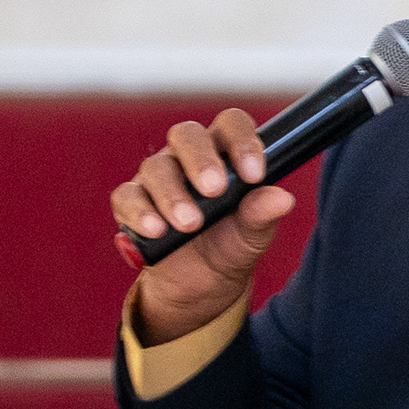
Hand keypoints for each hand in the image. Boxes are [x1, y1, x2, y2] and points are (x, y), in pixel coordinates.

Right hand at [112, 109, 292, 344]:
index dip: (242, 141)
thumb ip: (262, 213)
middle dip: (201, 161)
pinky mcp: (132, 202)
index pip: (231, 125)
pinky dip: (140, 212)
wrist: (202, 283)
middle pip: (186, 135)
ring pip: (156, 168)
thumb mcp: (252, 234)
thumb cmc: (230, 244)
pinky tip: (156, 230)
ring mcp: (158, 177)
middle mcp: (187, 157)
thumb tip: (282, 198)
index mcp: (225, 152)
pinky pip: (127, 197)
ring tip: (189, 224)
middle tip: (215, 190)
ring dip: (172, 196)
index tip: (254, 174)